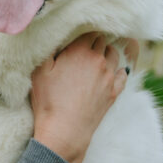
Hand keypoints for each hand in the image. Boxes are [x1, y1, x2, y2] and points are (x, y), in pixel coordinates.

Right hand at [30, 32, 137, 162]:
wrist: (64, 131)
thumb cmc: (49, 101)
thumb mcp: (39, 72)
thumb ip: (47, 50)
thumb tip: (51, 36)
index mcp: (80, 51)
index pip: (89, 32)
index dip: (83, 34)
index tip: (78, 38)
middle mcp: (98, 60)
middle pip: (102, 41)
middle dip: (94, 42)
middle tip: (85, 47)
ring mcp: (108, 76)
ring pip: (113, 55)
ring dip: (106, 53)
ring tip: (97, 58)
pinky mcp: (114, 92)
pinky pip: (122, 75)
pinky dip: (118, 71)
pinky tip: (112, 72)